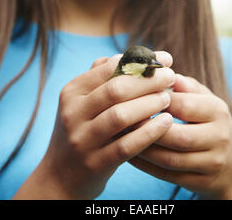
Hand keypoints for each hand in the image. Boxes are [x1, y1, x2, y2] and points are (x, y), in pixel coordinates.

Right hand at [40, 52, 175, 198]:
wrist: (60, 175)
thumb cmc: (82, 129)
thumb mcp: (83, 100)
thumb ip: (105, 76)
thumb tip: (140, 55)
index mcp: (72, 91)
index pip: (108, 67)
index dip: (140, 61)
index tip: (165, 59)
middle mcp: (73, 113)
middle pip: (116, 90)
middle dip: (148, 81)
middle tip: (170, 77)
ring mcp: (82, 140)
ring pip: (120, 116)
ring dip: (149, 104)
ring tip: (168, 98)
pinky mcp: (95, 164)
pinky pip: (126, 146)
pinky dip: (149, 132)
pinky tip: (166, 123)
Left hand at [129, 74, 231, 198]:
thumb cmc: (209, 121)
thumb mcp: (204, 98)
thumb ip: (184, 85)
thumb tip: (163, 71)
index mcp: (218, 111)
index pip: (184, 105)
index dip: (157, 101)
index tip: (133, 95)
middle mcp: (218, 138)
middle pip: (177, 136)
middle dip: (146, 128)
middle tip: (122, 118)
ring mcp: (211, 163)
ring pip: (170, 159)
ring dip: (142, 148)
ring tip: (121, 136)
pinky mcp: (201, 183)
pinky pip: (167, 176)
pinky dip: (146, 165)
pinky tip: (130, 152)